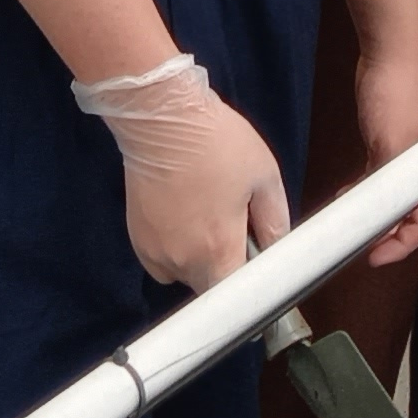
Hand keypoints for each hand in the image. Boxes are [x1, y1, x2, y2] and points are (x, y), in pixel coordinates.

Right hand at [75, 54, 291, 290]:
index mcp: (217, 249)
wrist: (162, 119)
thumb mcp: (264, 176)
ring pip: (187, 275)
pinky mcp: (138, 240)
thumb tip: (279, 249)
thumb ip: (276, 221)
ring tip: (207, 217)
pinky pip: (164, 262)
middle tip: (237, 229)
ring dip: (201, 259)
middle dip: (228, 268)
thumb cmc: (215, 142)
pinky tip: (185, 218)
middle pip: (211, 288)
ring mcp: (155, 252)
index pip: (236, 298)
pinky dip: (177, 250)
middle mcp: (182, 260)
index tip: (258, 272)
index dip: (251, 289)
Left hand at [350, 41, 417, 269]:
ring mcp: (404, 157)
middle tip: (358, 246)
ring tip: (347, 223)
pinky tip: (346, 194)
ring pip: (391, 199)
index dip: (401, 246)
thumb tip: (373, 213)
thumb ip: (386, 180)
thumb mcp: (388, 144)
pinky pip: (378, 180)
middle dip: (385, 235)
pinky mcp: (388, 145)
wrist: (390, 57)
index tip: (374, 258)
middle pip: (408, 216)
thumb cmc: (396, 93)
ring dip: (372, 214)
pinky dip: (363, 192)